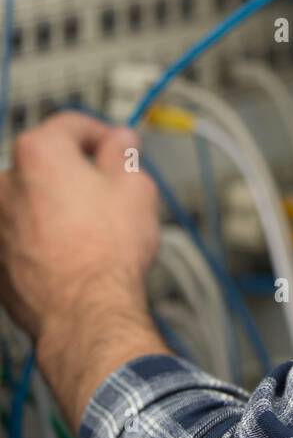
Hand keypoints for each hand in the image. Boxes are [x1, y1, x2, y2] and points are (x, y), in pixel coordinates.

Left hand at [0, 112, 159, 345]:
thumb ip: (123, 154)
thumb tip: (119, 142)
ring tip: (96, 227)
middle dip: (78, 171)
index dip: (102, 133)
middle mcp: (6, 184)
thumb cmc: (106, 252)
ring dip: (59, 206)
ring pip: (34, 201)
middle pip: (48, 163)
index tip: (116, 146)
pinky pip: (24, 234)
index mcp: (38, 153)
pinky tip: (76, 251)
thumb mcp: (135, 187)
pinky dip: (45, 236)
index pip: (71, 124)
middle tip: (111, 188)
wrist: (85, 313)